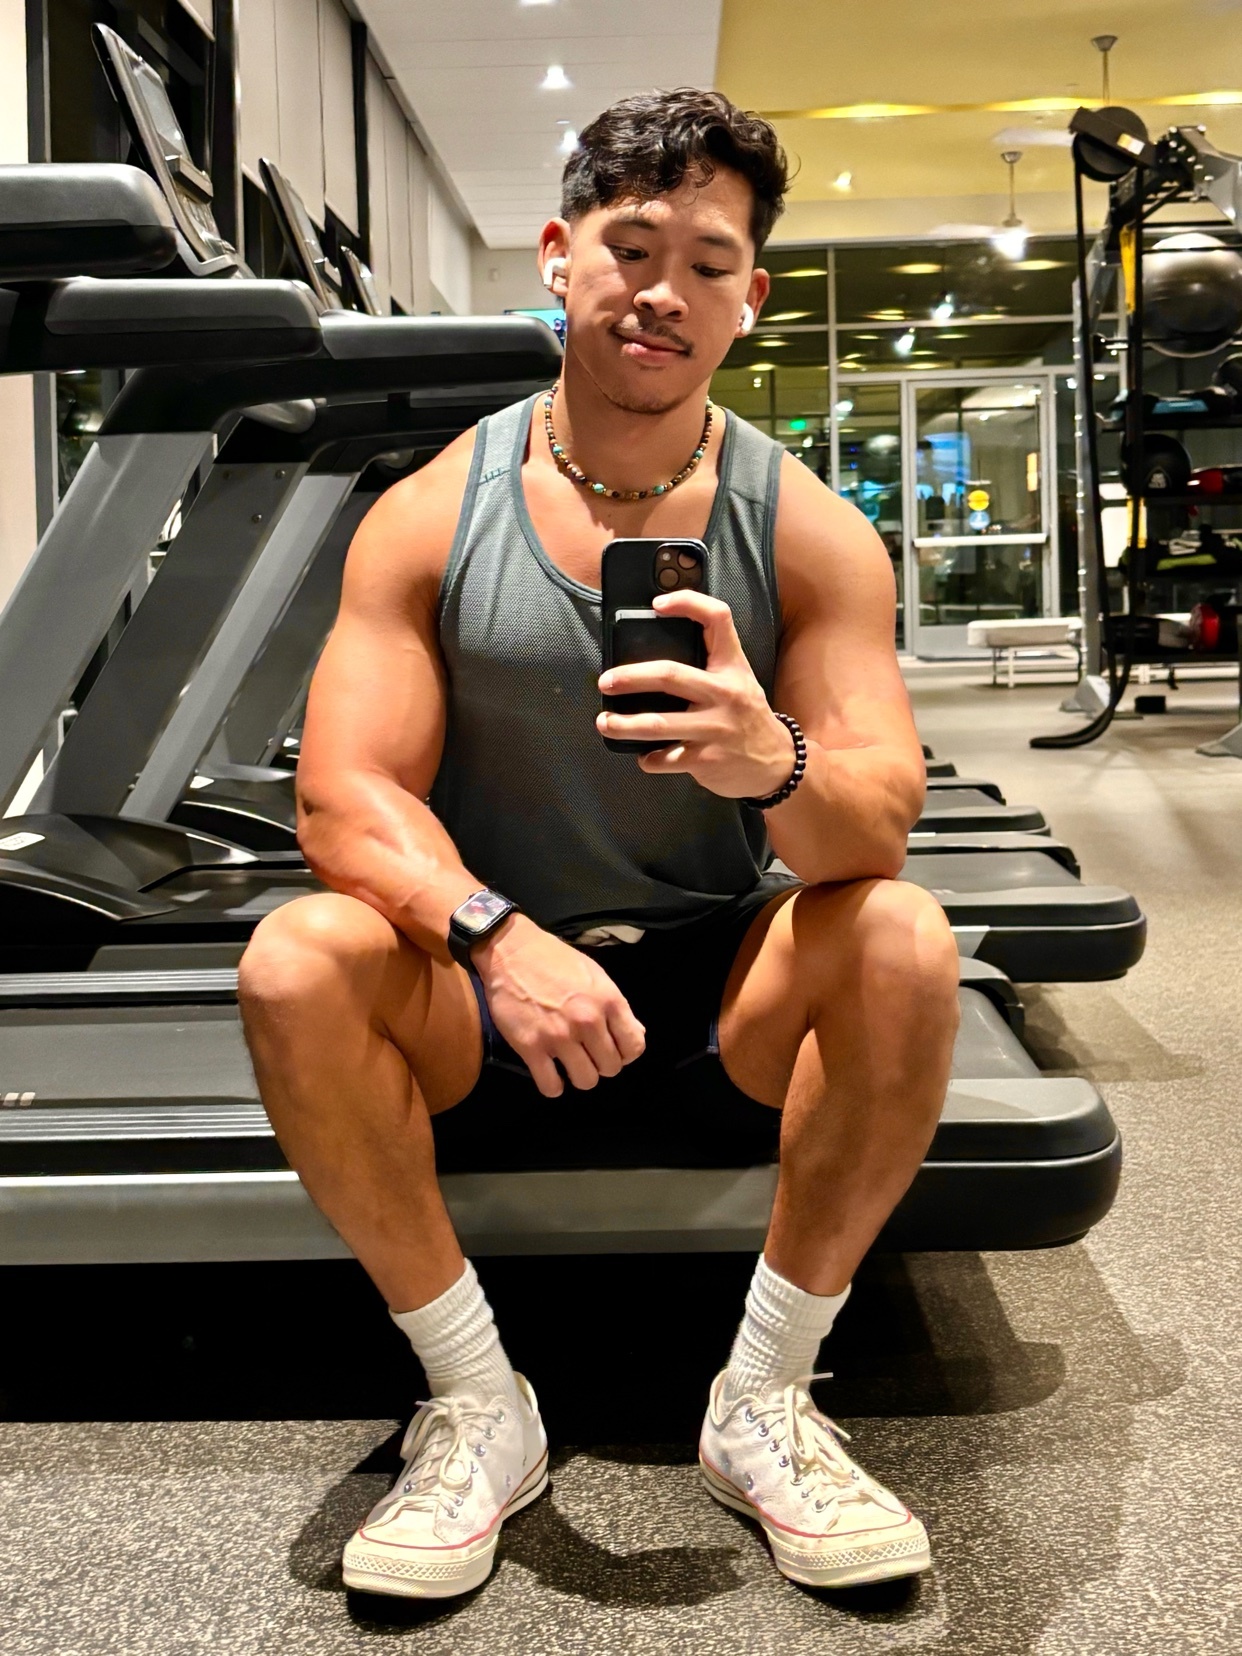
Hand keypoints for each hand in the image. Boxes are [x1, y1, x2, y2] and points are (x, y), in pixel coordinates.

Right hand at [472, 915, 645, 1097]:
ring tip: (569, 1063)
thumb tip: (637, 1034)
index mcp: (608, 1001)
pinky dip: (553, 1086)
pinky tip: (549, 1073)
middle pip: (610, 1068)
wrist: (511, 951)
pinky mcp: (530, 1047)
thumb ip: (617, 1008)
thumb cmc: (556, 961)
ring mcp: (559, 1036)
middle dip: (601, 1064)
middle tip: (587, 1054)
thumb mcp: (596, 976)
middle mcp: (587, 1021)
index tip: (611, 1049)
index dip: (625, 1053)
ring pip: (585, 1081)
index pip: (634, 1047)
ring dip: (579, 1076)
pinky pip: (550, 1086)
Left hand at [596, 590, 795, 798]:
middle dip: (630, 677)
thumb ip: (709, 667)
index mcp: (733, 666)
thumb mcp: (739, 682)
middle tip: (606, 682)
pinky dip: (649, 759)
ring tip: (604, 723)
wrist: (777, 763)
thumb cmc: (746, 717)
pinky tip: (644, 756)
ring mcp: (717, 728)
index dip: (688, 603)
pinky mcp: (708, 760)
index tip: (657, 605)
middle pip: (670, 675)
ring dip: (623, 725)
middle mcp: (726, 693)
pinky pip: (666, 758)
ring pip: (658, 724)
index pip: (717, 619)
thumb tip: (652, 659)